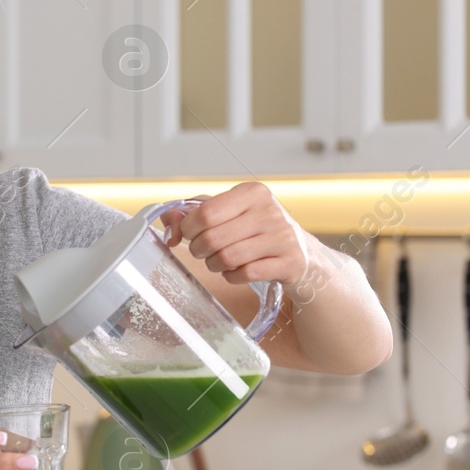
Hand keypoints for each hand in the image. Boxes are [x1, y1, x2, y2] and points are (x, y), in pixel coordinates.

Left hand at [158, 181, 312, 287]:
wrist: (301, 253)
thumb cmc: (256, 230)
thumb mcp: (229, 212)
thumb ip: (195, 211)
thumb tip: (168, 220)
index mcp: (253, 192)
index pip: (205, 212)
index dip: (187, 228)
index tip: (187, 235)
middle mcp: (270, 211)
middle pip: (213, 238)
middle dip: (199, 249)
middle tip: (202, 252)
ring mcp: (283, 237)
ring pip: (228, 258)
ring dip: (214, 265)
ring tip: (217, 262)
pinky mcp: (290, 262)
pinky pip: (245, 274)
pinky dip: (232, 276)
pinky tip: (236, 271)